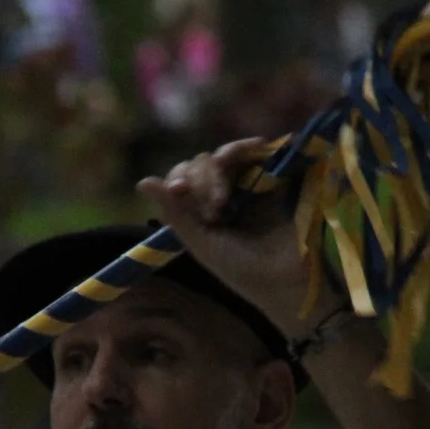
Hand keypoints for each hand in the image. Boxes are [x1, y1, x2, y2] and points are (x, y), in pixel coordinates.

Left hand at [137, 138, 333, 334]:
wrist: (286, 280)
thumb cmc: (242, 269)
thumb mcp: (201, 243)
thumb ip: (175, 212)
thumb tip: (142, 181)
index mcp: (203, 211)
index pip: (183, 180)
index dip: (179, 179)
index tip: (181, 190)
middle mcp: (225, 194)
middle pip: (202, 164)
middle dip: (202, 182)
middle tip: (216, 212)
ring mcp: (249, 184)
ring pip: (225, 156)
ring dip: (220, 166)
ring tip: (224, 195)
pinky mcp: (274, 177)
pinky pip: (255, 152)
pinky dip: (247, 148)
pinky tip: (250, 151)